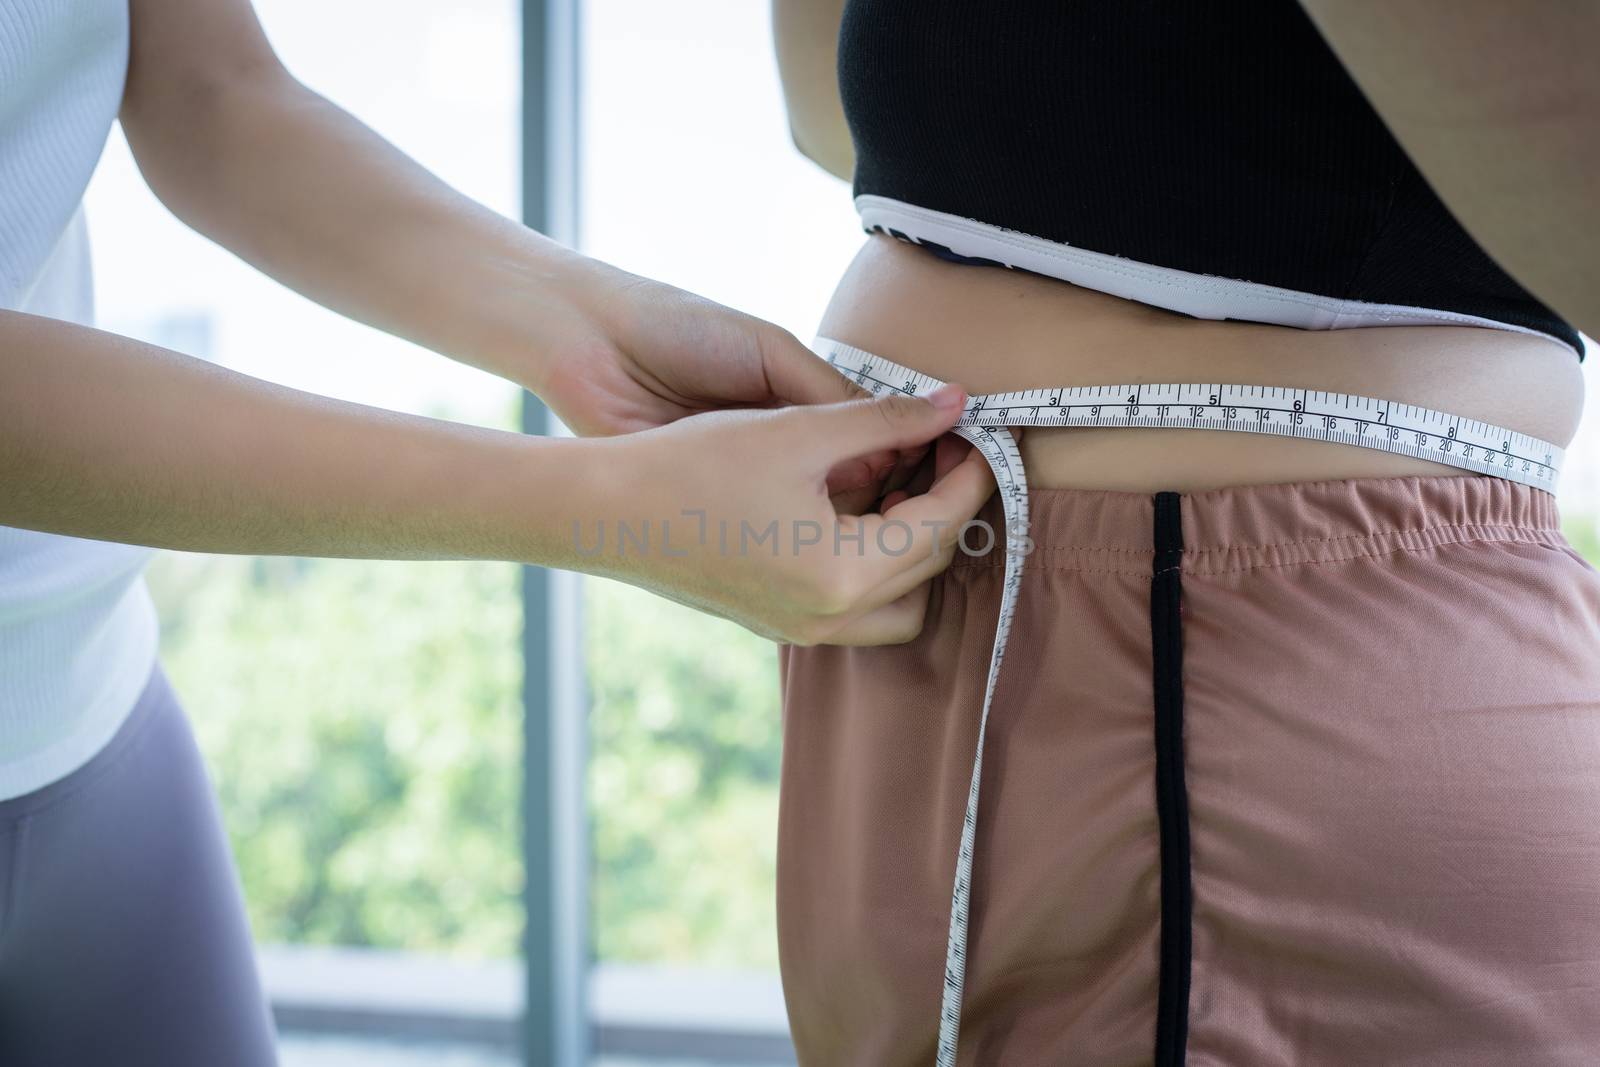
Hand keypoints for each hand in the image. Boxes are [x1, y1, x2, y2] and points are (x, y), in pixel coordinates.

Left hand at [517, 256, 931, 508]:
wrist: (596, 345)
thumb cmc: (682, 332)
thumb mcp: (773, 352)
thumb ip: (833, 395)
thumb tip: (903, 440)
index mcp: (799, 412)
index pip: (874, 447)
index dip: (907, 457)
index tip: (945, 465)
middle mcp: (780, 458)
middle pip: (856, 494)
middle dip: (890, 498)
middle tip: (919, 505)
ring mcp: (749, 491)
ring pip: (820, 526)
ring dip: (850, 525)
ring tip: (881, 527)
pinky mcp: (714, 514)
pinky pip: (774, 539)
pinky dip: (803, 539)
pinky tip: (823, 541)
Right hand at [568, 383, 997, 645]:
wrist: (605, 511)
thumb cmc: (694, 465)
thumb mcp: (799, 432)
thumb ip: (887, 419)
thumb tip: (956, 402)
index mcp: (844, 573)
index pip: (943, 523)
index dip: (970, 472)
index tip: (978, 430)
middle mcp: (831, 617)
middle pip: (930, 565)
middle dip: (947, 504)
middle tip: (941, 446)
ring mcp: (803, 629)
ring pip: (901, 600)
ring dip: (915, 544)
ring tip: (899, 481)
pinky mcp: (778, 623)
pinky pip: (858, 607)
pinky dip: (876, 563)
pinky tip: (854, 507)